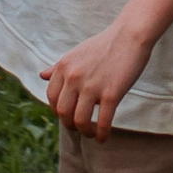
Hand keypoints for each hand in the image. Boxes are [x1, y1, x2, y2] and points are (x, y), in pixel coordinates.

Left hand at [47, 15, 153, 136]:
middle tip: (80, 127)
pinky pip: (102, 122)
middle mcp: (74, 77)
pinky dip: (101, 134)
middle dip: (70, 124)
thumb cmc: (105, 44)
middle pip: (63, 113)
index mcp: (64, 67)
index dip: (58, 111)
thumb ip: (58, 67)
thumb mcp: (77, 52)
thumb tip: (41, 76)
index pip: (52, 98)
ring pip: (80, 121)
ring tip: (92, 133)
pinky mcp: (110, 94)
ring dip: (85, 132)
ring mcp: (91, 86)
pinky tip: (103, 138)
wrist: (130, 35)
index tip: (68, 115)